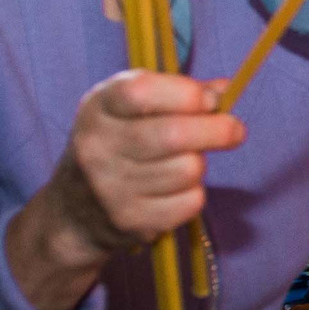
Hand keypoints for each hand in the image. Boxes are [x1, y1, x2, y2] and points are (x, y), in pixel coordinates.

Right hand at [52, 71, 246, 254]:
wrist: (75, 209)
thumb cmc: (118, 145)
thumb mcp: (132, 109)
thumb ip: (179, 93)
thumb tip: (225, 89)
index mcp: (98, 107)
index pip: (142, 92)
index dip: (186, 94)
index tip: (209, 101)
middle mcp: (97, 145)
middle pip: (174, 134)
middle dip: (218, 130)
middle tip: (234, 130)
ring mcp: (110, 186)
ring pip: (189, 169)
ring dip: (199, 165)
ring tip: (183, 163)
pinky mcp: (130, 219)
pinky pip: (190, 202)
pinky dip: (194, 195)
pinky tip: (174, 191)